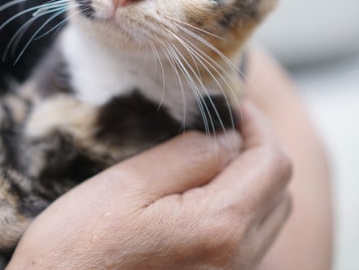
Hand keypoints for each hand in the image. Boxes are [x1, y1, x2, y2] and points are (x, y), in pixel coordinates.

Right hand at [7, 100, 292, 268]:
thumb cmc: (79, 250)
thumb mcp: (128, 185)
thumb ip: (188, 155)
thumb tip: (228, 138)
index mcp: (220, 227)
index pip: (273, 162)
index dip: (257, 124)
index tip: (230, 105)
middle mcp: (237, 260)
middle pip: (280, 191)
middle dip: (257, 150)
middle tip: (219, 127)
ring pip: (267, 218)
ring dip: (249, 181)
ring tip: (205, 160)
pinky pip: (247, 242)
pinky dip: (236, 210)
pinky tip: (196, 199)